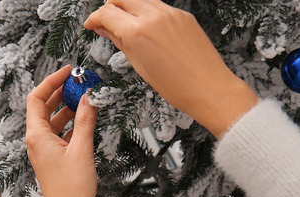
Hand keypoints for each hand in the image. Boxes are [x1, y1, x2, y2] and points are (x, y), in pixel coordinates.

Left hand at [26, 66, 98, 196]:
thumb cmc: (71, 189)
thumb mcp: (82, 149)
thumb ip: (86, 120)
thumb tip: (89, 97)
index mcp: (37, 136)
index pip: (37, 97)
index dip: (51, 81)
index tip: (68, 72)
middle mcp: (36, 141)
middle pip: (44, 107)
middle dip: (62, 92)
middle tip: (79, 82)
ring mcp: (44, 149)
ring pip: (54, 120)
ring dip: (68, 107)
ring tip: (86, 98)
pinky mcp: (53, 157)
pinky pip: (60, 133)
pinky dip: (71, 123)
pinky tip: (86, 120)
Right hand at [84, 0, 257, 138]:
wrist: (208, 87)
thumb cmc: (176, 85)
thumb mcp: (139, 65)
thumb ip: (119, 42)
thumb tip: (105, 30)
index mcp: (138, 32)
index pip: (106, 12)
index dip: (94, 18)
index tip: (91, 24)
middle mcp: (154, 16)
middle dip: (110, 7)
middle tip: (105, 22)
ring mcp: (170, 13)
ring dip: (128, 8)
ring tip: (127, 26)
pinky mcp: (183, 15)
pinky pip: (158, 6)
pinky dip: (147, 12)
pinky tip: (147, 29)